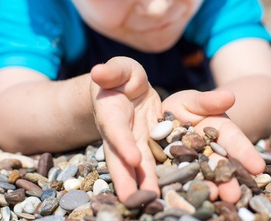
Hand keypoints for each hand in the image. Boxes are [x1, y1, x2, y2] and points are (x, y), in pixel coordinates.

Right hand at [90, 56, 161, 201]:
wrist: (126, 89)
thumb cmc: (121, 76)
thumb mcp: (120, 69)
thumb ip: (113, 71)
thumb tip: (98, 72)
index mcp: (111, 113)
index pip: (116, 129)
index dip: (122, 143)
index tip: (132, 157)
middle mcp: (121, 134)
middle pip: (121, 158)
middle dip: (127, 180)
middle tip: (135, 201)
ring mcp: (135, 142)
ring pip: (139, 166)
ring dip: (145, 184)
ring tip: (155, 202)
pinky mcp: (149, 145)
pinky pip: (154, 161)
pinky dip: (160, 174)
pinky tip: (172, 189)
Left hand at [162, 90, 264, 202]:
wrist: (160, 118)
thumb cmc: (182, 107)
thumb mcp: (192, 100)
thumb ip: (208, 101)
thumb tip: (230, 95)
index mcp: (220, 132)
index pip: (235, 142)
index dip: (246, 154)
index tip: (258, 167)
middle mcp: (209, 152)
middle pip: (220, 165)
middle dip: (228, 179)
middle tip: (235, 194)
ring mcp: (192, 164)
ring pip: (203, 176)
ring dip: (208, 187)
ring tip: (212, 197)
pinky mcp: (174, 172)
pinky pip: (180, 180)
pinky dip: (184, 187)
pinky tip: (186, 196)